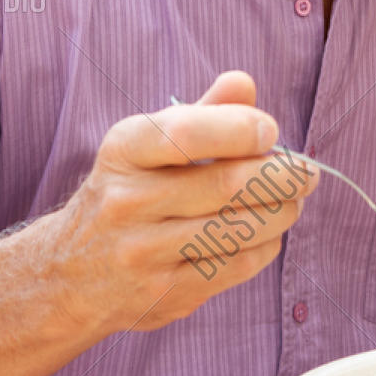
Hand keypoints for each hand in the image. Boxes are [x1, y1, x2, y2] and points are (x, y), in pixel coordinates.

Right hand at [44, 71, 317, 335]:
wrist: (68, 275)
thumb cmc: (129, 192)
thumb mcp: (149, 144)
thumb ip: (202, 113)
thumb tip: (243, 82)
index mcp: (125, 150)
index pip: (187, 133)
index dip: (241, 128)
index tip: (271, 131)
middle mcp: (127, 201)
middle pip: (227, 185)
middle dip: (283, 176)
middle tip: (308, 173)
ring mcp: (143, 253)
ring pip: (239, 230)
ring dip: (282, 212)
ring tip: (293, 200)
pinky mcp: (163, 294)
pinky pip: (235, 267)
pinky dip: (265, 247)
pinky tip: (267, 233)